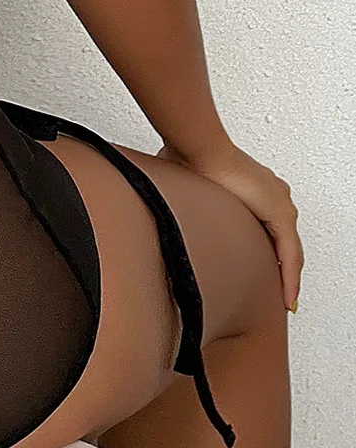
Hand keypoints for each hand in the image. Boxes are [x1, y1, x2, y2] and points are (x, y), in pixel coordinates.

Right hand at [156, 139, 302, 312]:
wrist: (196, 148)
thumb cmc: (188, 156)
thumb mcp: (185, 182)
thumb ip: (182, 194)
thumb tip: (157, 195)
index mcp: (253, 186)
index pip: (267, 226)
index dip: (267, 250)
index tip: (262, 268)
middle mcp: (271, 194)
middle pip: (282, 240)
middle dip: (279, 266)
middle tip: (276, 290)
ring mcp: (278, 203)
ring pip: (289, 251)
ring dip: (286, 275)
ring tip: (282, 299)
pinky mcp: (279, 214)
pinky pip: (290, 255)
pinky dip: (290, 278)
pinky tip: (287, 297)